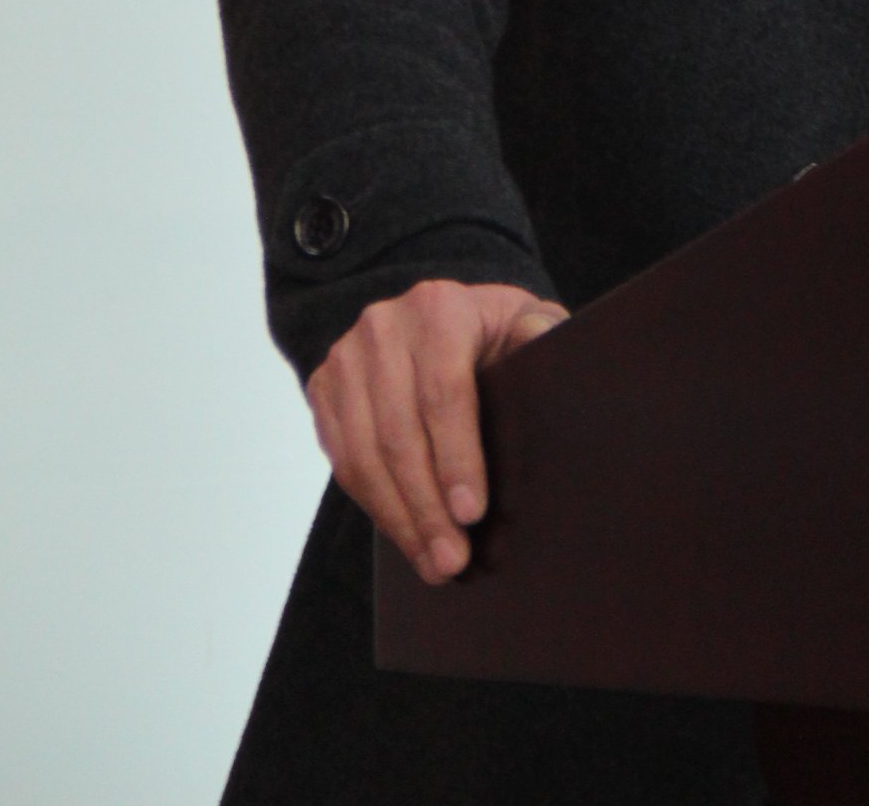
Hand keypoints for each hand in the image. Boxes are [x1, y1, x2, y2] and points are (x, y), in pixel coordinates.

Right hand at [307, 277, 565, 581]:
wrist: (433, 318)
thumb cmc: (489, 331)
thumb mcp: (522, 319)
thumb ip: (540, 330)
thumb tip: (544, 341)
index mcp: (438, 307)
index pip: (444, 391)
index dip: (457, 457)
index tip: (471, 513)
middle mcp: (384, 327)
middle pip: (399, 433)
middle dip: (426, 507)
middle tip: (452, 559)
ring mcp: (347, 357)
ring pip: (365, 456)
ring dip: (398, 518)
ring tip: (431, 562)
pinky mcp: (324, 387)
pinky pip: (342, 460)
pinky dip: (373, 506)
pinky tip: (403, 535)